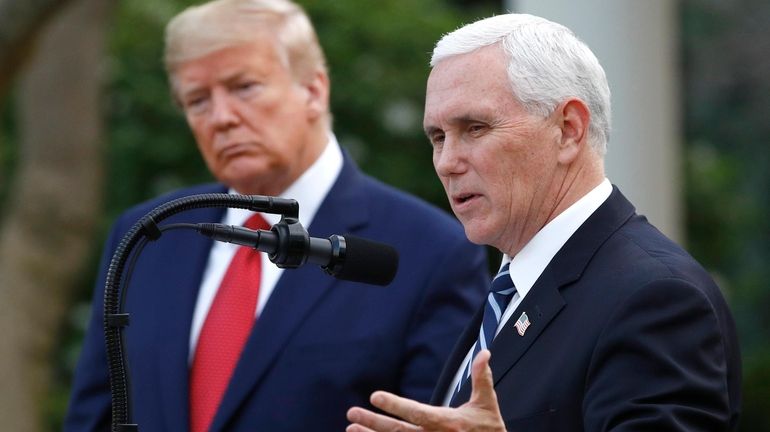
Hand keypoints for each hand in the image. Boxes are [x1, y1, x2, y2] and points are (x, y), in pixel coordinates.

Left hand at [346, 350, 504, 431]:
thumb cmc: (489, 431)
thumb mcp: (487, 405)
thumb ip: (481, 378)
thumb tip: (484, 353)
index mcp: (449, 423)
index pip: (417, 413)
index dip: (395, 405)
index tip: (375, 396)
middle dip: (373, 423)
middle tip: (351, 414)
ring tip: (351, 429)